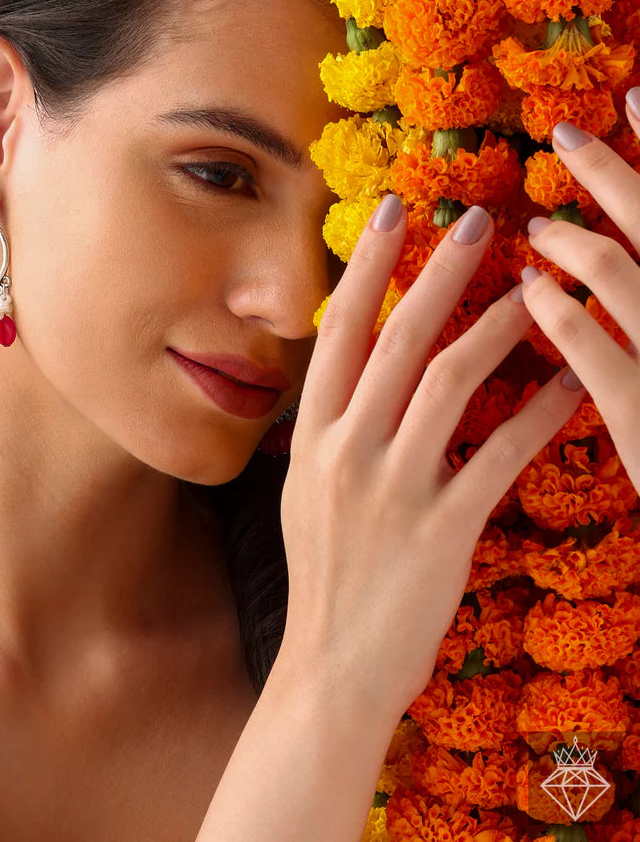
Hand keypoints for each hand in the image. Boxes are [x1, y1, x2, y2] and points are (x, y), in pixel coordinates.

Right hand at [276, 193, 585, 719]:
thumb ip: (330, 431)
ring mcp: (394, 487)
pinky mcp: (443, 527)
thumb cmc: (324, 574)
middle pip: (399, 341)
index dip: (368, 269)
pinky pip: (500, 455)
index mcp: (313, 436)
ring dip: (497, 328)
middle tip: (478, 220)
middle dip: (440, 273)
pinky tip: (570, 383)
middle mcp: (347, 450)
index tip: (393, 214)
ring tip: (535, 290)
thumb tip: (351, 373)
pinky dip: (539, 413)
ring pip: (451, 383)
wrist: (332, 663)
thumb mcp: (306, 492)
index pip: (340, 333)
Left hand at [519, 101, 639, 490]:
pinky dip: (566, 315)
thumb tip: (593, 269)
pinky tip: (531, 293)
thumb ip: (638, 302)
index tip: (635, 95)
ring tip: (538, 230)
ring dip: (579, 244)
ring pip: (631, 281)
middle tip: (569, 131)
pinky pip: (604, 356)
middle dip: (620, 174)